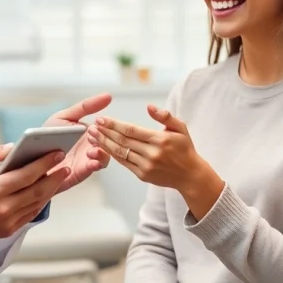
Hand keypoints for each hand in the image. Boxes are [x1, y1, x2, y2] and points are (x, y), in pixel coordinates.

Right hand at [0, 144, 70, 256]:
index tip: (56, 153)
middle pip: (37, 190)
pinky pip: (30, 215)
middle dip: (54, 176)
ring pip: (37, 204)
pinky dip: (40, 203)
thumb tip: (11, 147)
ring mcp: (6, 222)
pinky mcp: (6, 231)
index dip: (44, 163)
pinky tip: (44, 193)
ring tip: (58, 176)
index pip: (26, 175)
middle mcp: (3, 208)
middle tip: (64, 164)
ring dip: (50, 190)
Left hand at [41, 93, 112, 193]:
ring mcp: (87, 160)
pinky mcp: (80, 172)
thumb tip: (108, 96)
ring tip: (91, 150)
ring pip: (105, 158)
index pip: (108, 128)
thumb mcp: (65, 116)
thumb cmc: (48, 135)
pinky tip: (91, 161)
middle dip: (104, 139)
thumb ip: (85, 106)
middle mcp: (91, 146)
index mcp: (90, 132)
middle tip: (92, 134)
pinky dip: (95, 165)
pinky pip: (92, 170)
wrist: (31, 155)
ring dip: (101, 154)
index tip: (98, 122)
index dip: (107, 125)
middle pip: (109, 143)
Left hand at [87, 104, 224, 219]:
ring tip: (93, 136)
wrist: (190, 175)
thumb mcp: (180, 128)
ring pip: (120, 153)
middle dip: (105, 132)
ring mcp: (146, 166)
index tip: (102, 119)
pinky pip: (124, 163)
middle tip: (92, 125)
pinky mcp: (142, 175)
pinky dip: (112, 154)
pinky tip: (103, 147)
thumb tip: (149, 107)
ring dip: (104, 144)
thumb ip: (165, 116)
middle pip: (122, 141)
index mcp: (160, 140)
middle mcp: (152, 154)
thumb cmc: (185, 149)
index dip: (114, 124)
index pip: (131, 130)